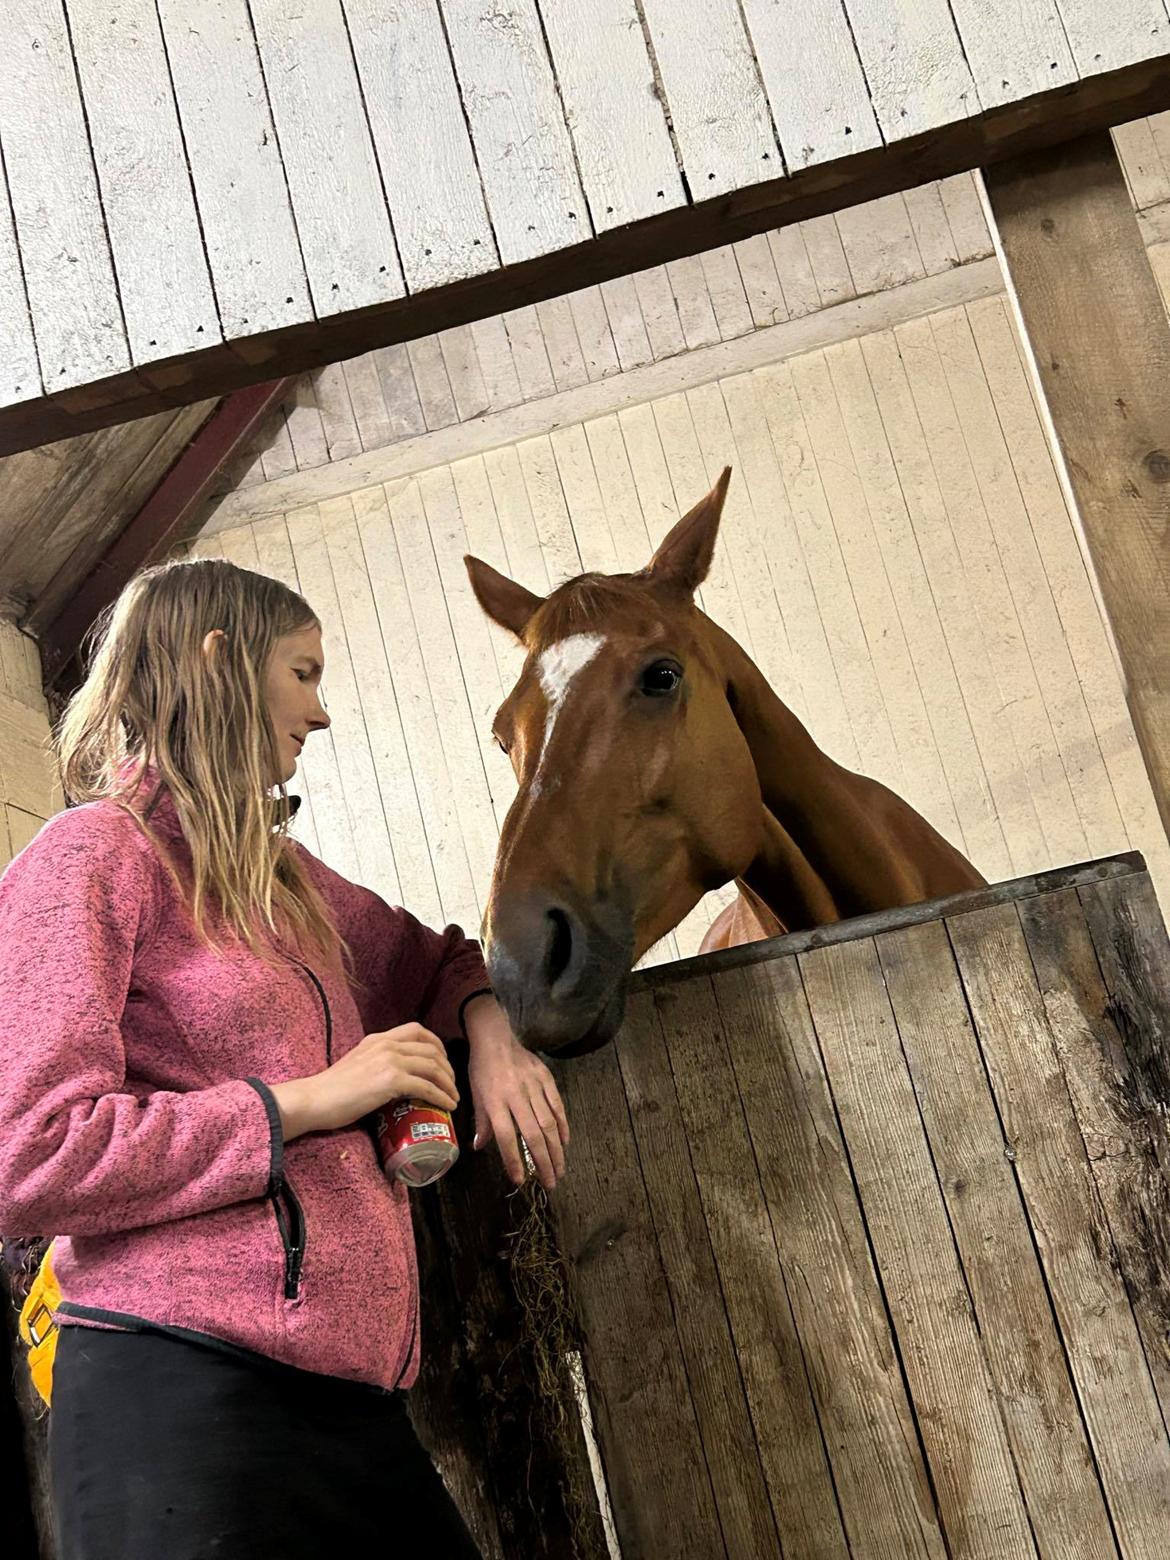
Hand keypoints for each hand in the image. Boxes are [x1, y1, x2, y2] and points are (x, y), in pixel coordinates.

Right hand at [269, 1024, 457, 1140]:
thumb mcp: (357, 1064)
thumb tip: (394, 1077)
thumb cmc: (331, 1090)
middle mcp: (386, 1044)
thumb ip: (376, 1062)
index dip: (436, 1045)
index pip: (417, 1030)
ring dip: (448, 1083)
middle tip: (451, 1084)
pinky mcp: (390, 1079)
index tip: (443, 1062)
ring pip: (432, 1066)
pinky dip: (441, 1096)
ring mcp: (389, 1060)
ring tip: (453, 1097)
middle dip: (447, 1067)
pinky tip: (447, 1105)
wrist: (314, 1099)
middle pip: (431, 1048)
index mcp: (378, 1039)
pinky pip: (426, 1086)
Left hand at [464, 996, 568, 1191]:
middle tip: (550, 1183)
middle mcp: (516, 1095)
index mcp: (495, 1101)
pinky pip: (557, 1106)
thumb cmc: (482, 1068)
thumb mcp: (475, 1094)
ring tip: (560, 1170)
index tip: (520, 1180)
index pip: (505, 1136)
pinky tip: (565, 1143)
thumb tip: (480, 1146)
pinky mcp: (546, 1078)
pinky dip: (563, 1126)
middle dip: (543, 1162)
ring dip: (556, 1150)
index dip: (513, 1159)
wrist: (497, 1035)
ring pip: (549, 1123)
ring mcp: (534, 1086)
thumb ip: (482, 1122)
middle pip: (533, 1134)